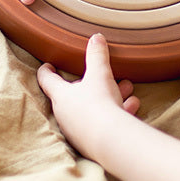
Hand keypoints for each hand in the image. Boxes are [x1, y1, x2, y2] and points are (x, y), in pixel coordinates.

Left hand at [37, 34, 140, 157]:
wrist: (111, 141)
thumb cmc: (99, 104)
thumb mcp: (100, 74)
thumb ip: (97, 55)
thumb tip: (96, 38)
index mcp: (61, 96)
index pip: (47, 80)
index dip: (46, 70)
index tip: (48, 65)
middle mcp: (65, 114)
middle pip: (73, 94)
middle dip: (92, 83)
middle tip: (103, 75)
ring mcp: (76, 131)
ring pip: (92, 108)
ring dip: (109, 97)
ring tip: (127, 89)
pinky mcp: (90, 143)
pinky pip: (102, 123)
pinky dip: (116, 113)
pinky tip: (132, 106)